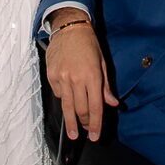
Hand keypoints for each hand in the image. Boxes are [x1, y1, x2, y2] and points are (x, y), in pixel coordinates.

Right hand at [45, 13, 118, 140]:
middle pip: (80, 109)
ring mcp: (62, 77)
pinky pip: (58, 94)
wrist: (69, 28)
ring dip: (71, 122)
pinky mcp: (51, 75)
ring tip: (73, 133)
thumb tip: (113, 103)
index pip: (95, 106)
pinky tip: (68, 98)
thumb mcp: (102, 63)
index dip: (96, 124)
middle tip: (87, 131)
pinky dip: (64, 100)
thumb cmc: (88, 45)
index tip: (95, 136)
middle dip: (85, 123)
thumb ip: (106, 86)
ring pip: (67, 106)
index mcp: (92, 75)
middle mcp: (76, 78)